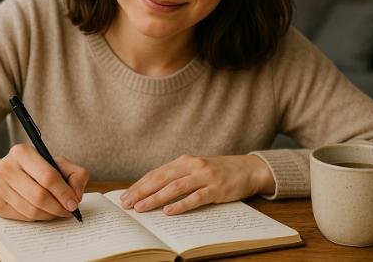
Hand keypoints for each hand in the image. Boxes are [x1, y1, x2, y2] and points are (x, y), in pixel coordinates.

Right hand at [0, 143, 88, 220]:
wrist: (1, 173)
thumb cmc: (34, 168)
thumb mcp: (56, 163)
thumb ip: (75, 174)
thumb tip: (76, 195)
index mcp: (22, 152)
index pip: (48, 176)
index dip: (64, 192)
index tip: (74, 203)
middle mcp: (6, 168)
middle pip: (39, 196)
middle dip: (58, 207)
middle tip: (69, 211)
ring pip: (31, 210)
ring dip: (50, 214)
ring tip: (58, 211)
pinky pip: (23, 217)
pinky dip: (38, 217)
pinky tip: (43, 211)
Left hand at [119, 154, 274, 214]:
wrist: (248, 169)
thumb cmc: (218, 172)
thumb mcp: (195, 170)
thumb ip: (177, 177)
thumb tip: (151, 191)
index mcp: (184, 161)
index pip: (156, 173)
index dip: (139, 185)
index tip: (124, 196)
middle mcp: (192, 165)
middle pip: (161, 179)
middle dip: (141, 192)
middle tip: (126, 204)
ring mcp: (204, 176)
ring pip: (175, 187)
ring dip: (155, 198)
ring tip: (141, 208)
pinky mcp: (216, 188)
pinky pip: (196, 197)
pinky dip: (181, 204)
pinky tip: (169, 211)